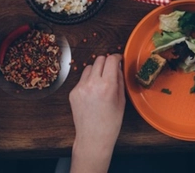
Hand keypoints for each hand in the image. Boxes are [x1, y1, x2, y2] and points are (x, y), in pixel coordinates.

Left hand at [69, 54, 124, 172]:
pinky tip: (92, 93)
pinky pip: (82, 79)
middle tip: (111, 70)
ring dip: (96, 70)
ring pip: (89, 67)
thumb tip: (118, 66)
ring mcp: (80, 87)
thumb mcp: (121, 101)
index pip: (111, 60)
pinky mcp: (73, 92)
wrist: (93, 138)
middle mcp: (92, 84)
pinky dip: (88, 81)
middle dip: (107, 62)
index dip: (116, 57)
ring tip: (101, 82)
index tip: (118, 59)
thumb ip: (119, 80)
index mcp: (107, 86)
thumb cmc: (110, 123)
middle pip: (99, 59)